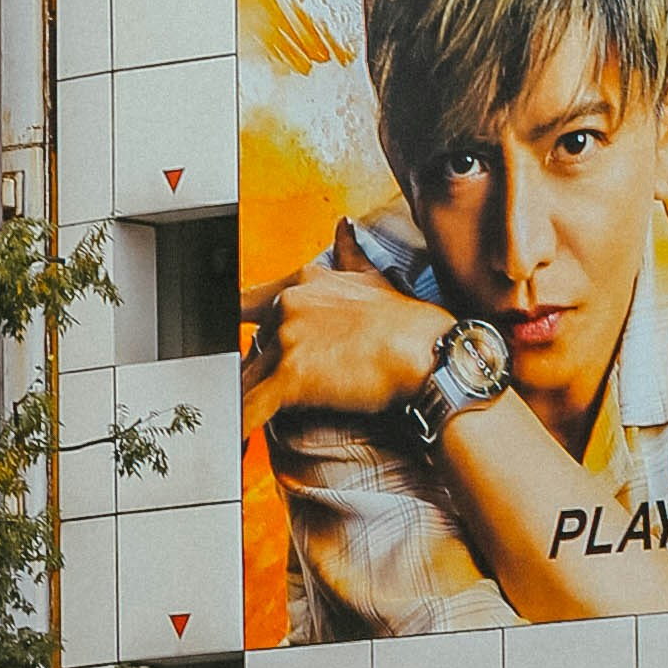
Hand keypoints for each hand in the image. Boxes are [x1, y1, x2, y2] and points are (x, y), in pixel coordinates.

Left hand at [244, 239, 452, 432]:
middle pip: (251, 346)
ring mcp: (288, 339)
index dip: (246, 329)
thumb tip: (342, 227)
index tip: (245, 347)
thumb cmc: (409, 325)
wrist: (430, 355)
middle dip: (260, 371)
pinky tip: (237, 440)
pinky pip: (252, 406)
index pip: (248, 303)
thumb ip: (348, 254)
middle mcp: (289, 305)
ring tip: (247, 422)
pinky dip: (242, 424)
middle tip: (276, 394)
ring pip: (248, 377)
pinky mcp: (292, 376)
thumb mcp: (373, 278)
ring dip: (248, 399)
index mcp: (303, 283)